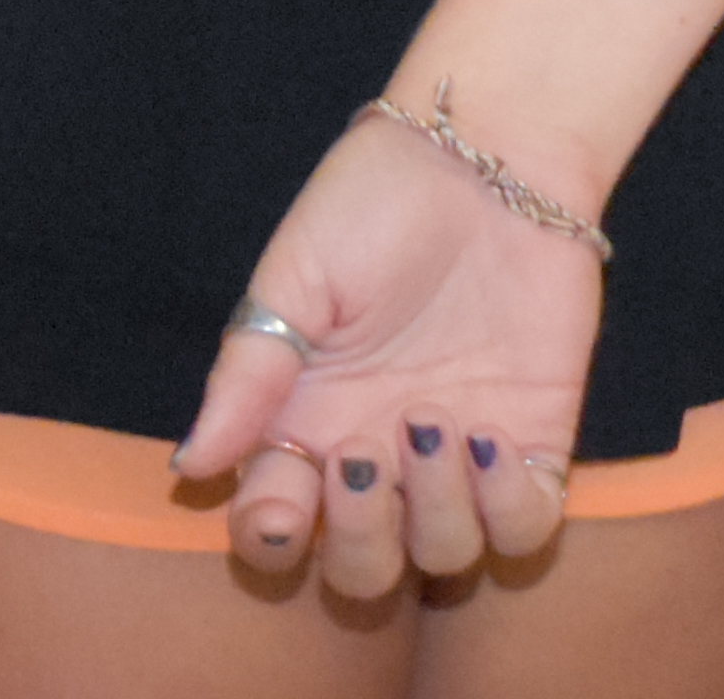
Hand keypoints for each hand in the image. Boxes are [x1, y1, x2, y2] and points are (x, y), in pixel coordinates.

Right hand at [178, 106, 600, 606]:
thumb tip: (190, 466)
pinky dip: (507, 510)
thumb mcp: (295, 277)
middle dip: (357, 539)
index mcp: (307, 423)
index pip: (275, 526)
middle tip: (362, 454)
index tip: (283, 503)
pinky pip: (524, 530)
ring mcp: (458, 459)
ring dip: (432, 513)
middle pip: (361, 571)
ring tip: (434, 421)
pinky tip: (489, 439)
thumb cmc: (375, 202)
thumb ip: (246, 374)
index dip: (272, 539)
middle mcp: (380, 457)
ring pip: (441, 557)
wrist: (487, 153)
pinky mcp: (533, 443)